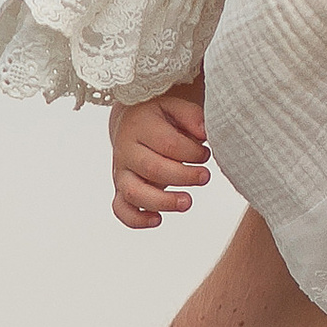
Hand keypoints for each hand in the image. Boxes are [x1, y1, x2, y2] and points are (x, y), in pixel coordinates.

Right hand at [109, 83, 210, 229]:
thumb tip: (204, 133)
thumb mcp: (176, 106)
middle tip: (205, 177)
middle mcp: (126, 150)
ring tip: (187, 202)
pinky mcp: (121, 188)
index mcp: (140, 127)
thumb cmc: (160, 116)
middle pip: (152, 169)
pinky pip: (121, 209)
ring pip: (134, 193)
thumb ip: (192, 116)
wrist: (131, 122)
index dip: (192, 152)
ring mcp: (121, 172)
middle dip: (183, 176)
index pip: (168, 144)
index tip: (206, 154)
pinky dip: (136, 219)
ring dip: (162, 201)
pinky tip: (158, 220)